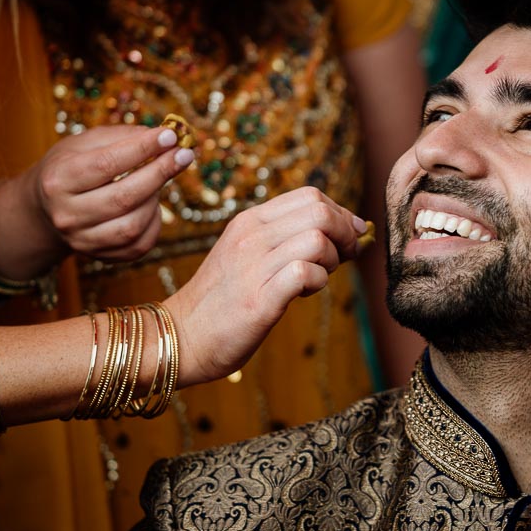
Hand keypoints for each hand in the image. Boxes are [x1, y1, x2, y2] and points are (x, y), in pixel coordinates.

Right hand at [29, 124, 194, 262]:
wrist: (46, 208)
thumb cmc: (70, 168)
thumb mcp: (83, 144)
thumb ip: (121, 137)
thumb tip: (163, 136)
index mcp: (58, 180)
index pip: (106, 164)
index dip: (142, 149)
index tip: (170, 136)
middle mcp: (66, 215)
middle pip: (123, 197)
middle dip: (160, 173)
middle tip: (184, 155)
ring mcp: (82, 240)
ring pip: (133, 226)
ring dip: (156, 199)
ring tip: (160, 180)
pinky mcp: (100, 256)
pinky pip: (139, 245)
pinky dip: (154, 223)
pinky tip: (152, 204)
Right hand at [166, 187, 365, 384]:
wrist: (180, 335)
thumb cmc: (223, 300)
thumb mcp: (248, 256)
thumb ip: (285, 240)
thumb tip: (344, 234)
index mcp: (250, 221)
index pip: (309, 195)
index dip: (340, 213)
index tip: (349, 236)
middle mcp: (250, 236)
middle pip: (320, 211)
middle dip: (345, 234)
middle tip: (346, 257)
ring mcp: (253, 265)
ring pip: (317, 239)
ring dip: (332, 260)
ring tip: (319, 277)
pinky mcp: (258, 299)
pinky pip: (305, 273)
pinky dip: (318, 282)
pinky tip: (305, 294)